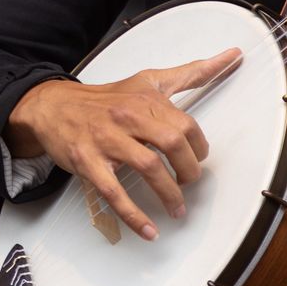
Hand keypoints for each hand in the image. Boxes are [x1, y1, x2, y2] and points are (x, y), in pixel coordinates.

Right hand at [3, 48, 237, 240]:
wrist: (54, 107)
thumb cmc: (108, 98)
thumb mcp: (151, 81)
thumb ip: (192, 73)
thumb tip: (232, 55)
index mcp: (147, 101)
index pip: (186, 125)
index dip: (200, 146)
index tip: (201, 158)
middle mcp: (128, 118)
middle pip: (172, 143)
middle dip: (189, 169)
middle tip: (191, 182)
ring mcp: (107, 141)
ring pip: (147, 167)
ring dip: (169, 193)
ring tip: (178, 209)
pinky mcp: (88, 163)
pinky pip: (114, 193)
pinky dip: (134, 215)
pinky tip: (149, 230)